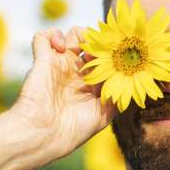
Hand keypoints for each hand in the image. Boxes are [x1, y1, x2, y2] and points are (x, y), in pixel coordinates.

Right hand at [9, 27, 115, 159]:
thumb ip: (117, 95)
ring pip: (69, 34)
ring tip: (81, 48)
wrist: (45, 135)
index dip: (111, 52)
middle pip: (90, 42)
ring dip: (78, 34)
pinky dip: (50, 34)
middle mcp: (76, 71)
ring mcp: (59, 64)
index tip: (116, 54)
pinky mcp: (41, 59)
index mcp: (91, 83)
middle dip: (98, 41)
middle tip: (99, 51)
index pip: (105, 58)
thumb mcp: (104, 115)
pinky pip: (42, 37)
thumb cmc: (74, 129)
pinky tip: (60, 46)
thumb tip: (127, 78)